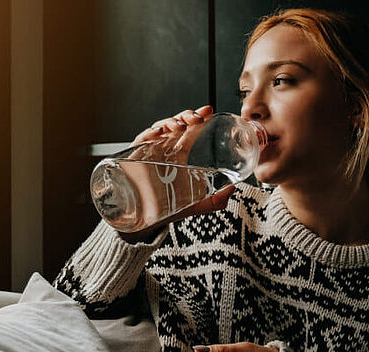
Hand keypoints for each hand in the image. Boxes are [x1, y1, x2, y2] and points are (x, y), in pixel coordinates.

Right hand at [116, 106, 232, 243]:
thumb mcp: (197, 203)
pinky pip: (140, 141)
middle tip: (198, 118)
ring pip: (159, 128)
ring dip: (170, 122)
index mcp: (179, 155)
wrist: (145, 221)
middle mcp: (164, 150)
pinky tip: (158, 132)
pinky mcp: (134, 159)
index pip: (189, 131)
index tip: (209, 111)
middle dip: (186, 116)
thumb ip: (216, 200)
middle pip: (175, 124)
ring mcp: (149, 152)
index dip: (198, 118)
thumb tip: (233, 189)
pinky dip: (148, 134)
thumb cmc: (168, 208)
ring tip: (180, 124)